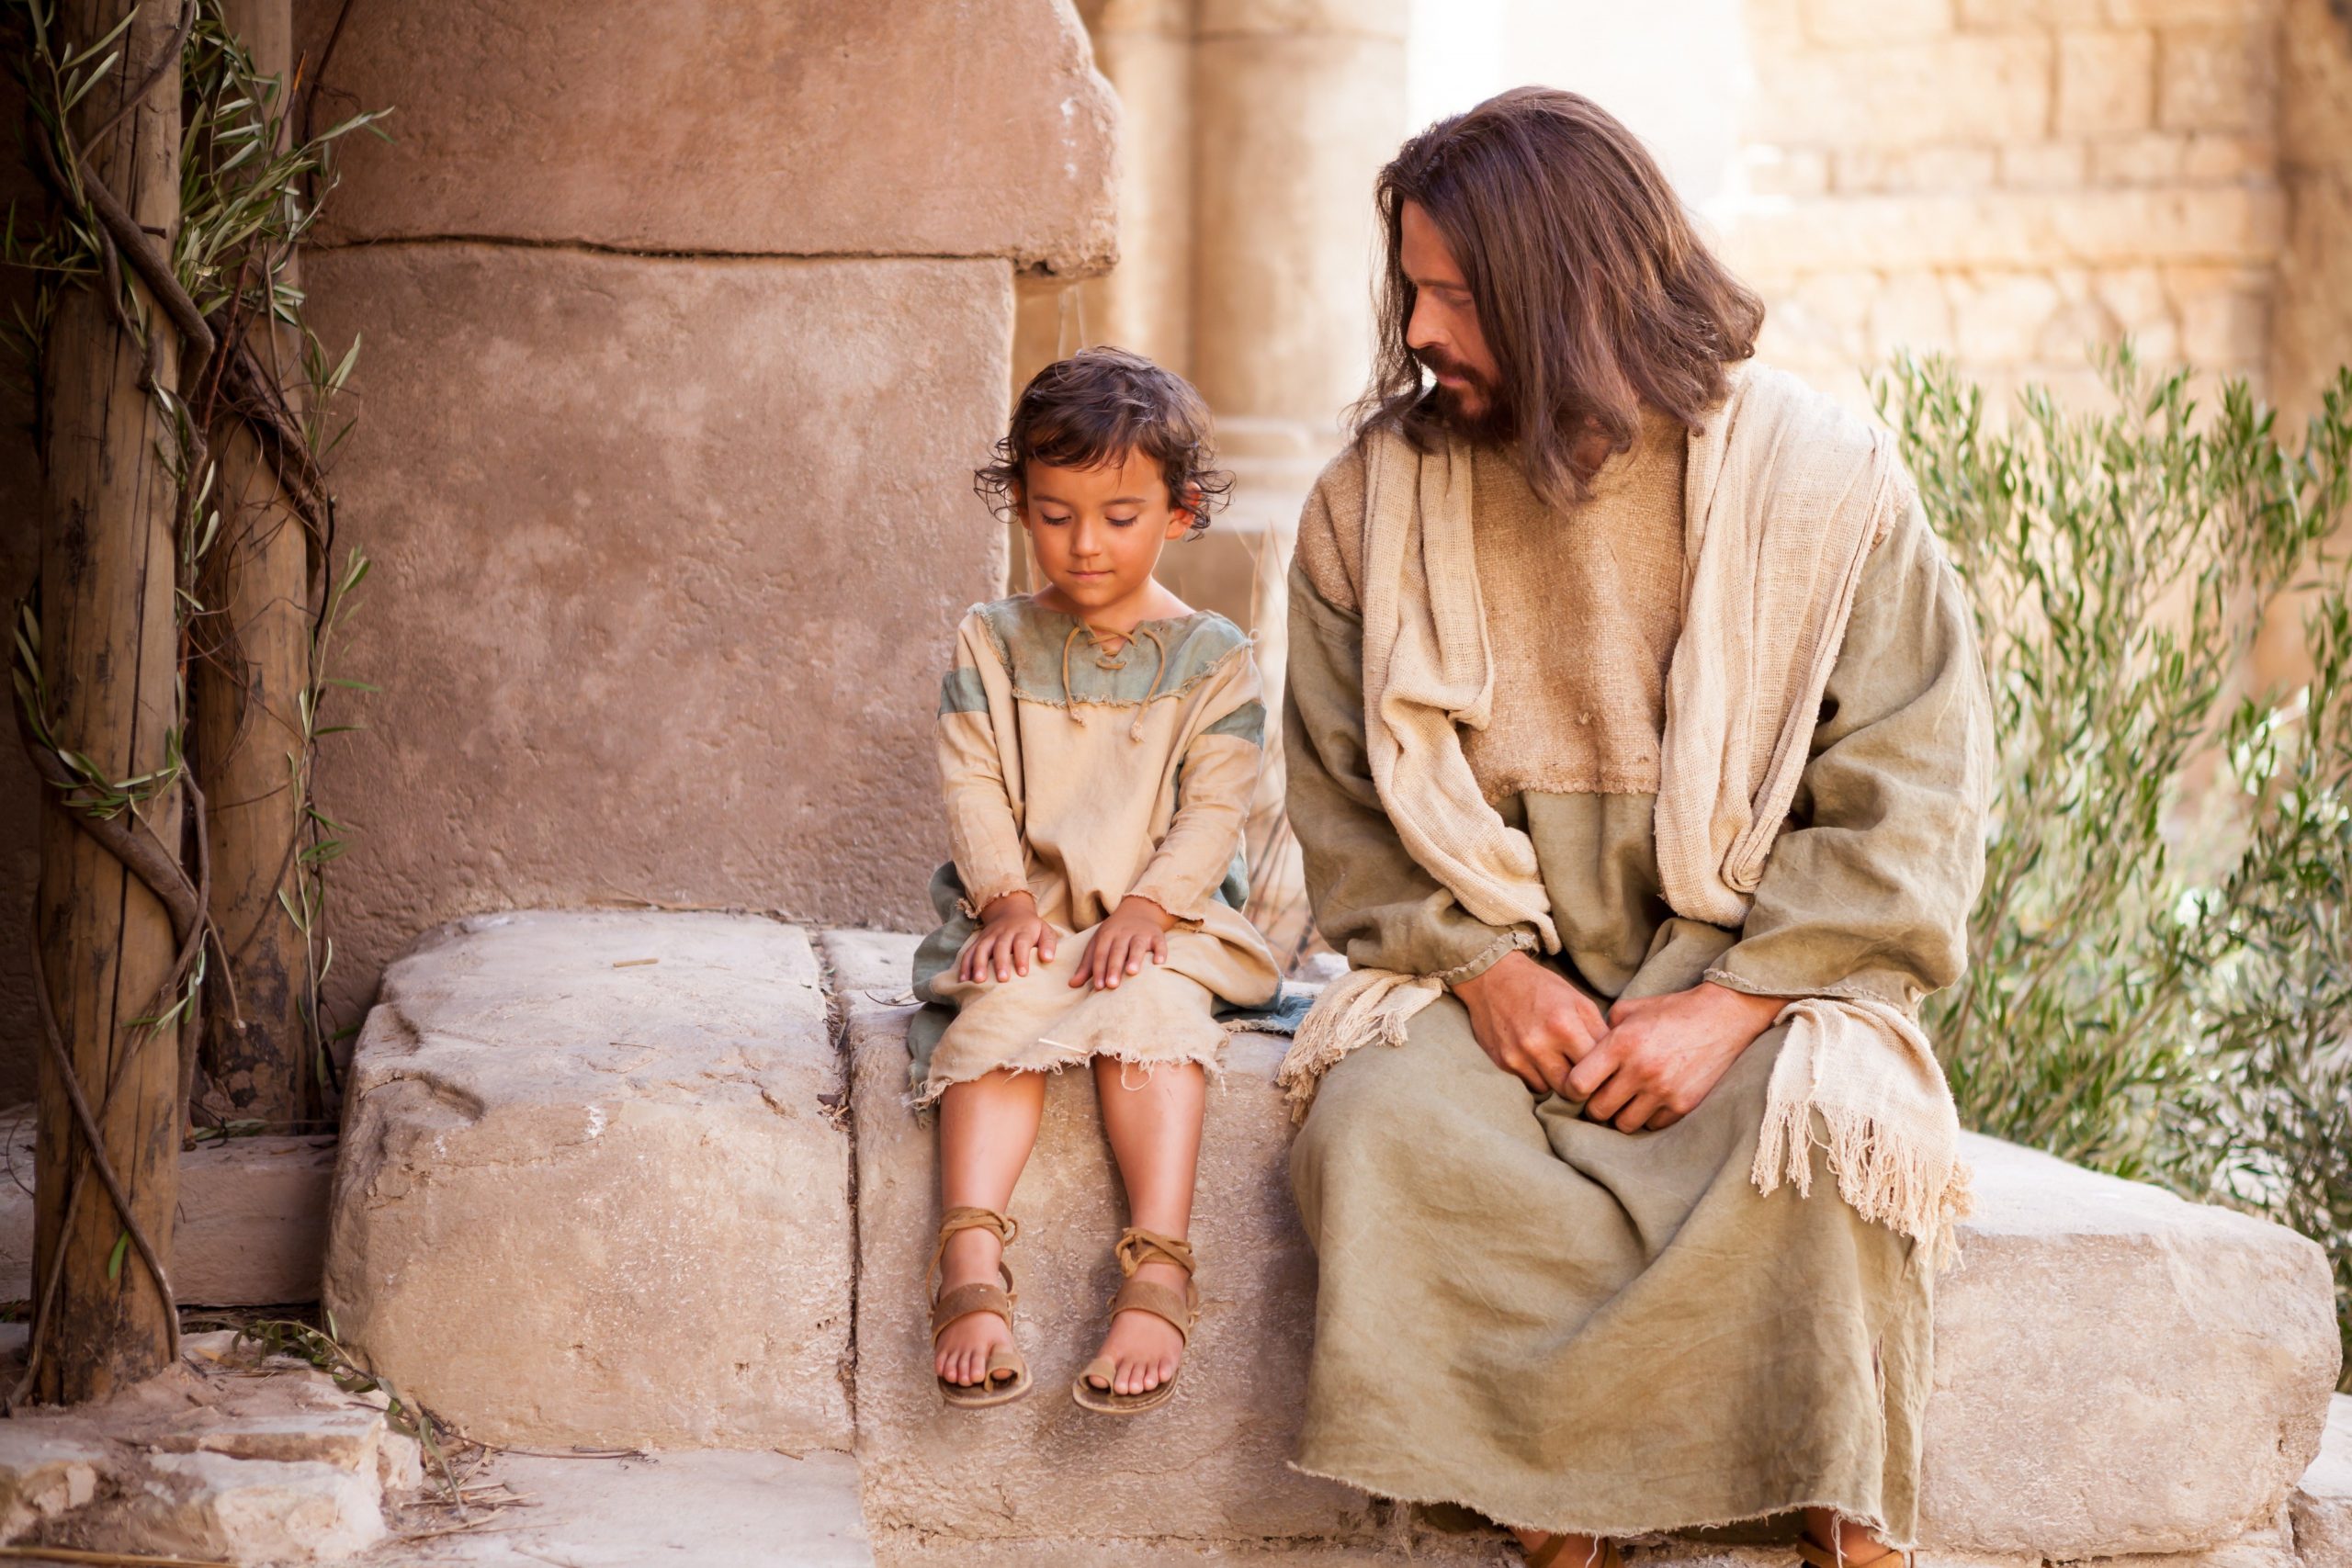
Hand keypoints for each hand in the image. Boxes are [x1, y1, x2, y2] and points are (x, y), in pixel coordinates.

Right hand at [960, 892, 1056, 982]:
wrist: (1010, 910)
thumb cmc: (1031, 927)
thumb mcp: (1044, 930)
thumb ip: (1048, 943)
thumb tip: (1048, 959)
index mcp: (1022, 931)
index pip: (1022, 943)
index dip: (1022, 957)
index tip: (1023, 973)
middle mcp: (1004, 933)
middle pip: (1001, 947)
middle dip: (1000, 963)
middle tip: (1002, 979)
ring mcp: (989, 937)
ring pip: (981, 949)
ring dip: (979, 964)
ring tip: (978, 981)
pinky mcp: (978, 941)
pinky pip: (969, 952)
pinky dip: (965, 965)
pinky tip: (963, 980)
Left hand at [1071, 895, 1177, 990]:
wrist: (1138, 911)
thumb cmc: (1114, 934)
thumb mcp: (1098, 944)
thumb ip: (1087, 965)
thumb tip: (1072, 985)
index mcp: (1106, 935)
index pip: (1101, 953)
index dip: (1099, 970)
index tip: (1099, 986)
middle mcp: (1123, 933)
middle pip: (1117, 951)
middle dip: (1114, 967)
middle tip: (1112, 985)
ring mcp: (1141, 933)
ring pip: (1137, 945)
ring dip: (1135, 958)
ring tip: (1132, 972)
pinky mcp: (1157, 935)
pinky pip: (1160, 943)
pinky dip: (1160, 952)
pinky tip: (1159, 963)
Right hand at [1449, 951, 1608, 1095]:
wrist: (1493, 977)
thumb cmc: (1542, 988)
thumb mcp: (1578, 1001)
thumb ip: (1598, 1033)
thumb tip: (1615, 1062)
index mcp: (1564, 1026)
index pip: (1595, 1070)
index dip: (1604, 1073)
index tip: (1606, 1072)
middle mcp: (1539, 1045)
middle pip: (1573, 1089)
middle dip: (1582, 1084)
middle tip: (1586, 1075)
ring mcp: (1519, 1056)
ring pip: (1552, 1090)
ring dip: (1560, 1081)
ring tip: (1561, 1063)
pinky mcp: (1503, 1063)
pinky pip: (1531, 1085)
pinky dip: (1540, 1077)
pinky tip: (1540, 1060)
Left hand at [1566, 982, 1787, 1132]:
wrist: (1723, 1017)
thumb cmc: (1672, 1011)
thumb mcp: (1631, 1010)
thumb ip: (1602, 1030)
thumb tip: (1582, 1053)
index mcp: (1621, 1044)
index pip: (1578, 1084)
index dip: (1572, 1088)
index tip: (1578, 1086)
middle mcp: (1640, 1070)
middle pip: (1598, 1111)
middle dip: (1595, 1105)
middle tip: (1601, 1096)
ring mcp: (1663, 1091)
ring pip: (1623, 1124)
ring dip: (1621, 1114)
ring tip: (1626, 1100)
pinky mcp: (1683, 1105)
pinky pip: (1652, 1125)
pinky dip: (1647, 1117)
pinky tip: (1650, 1101)